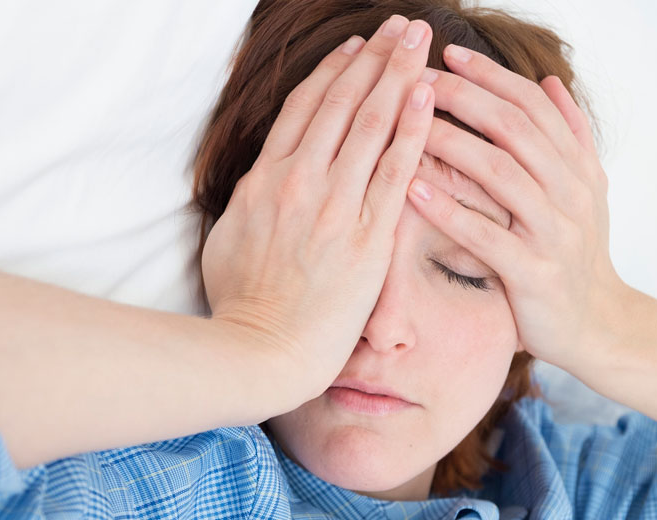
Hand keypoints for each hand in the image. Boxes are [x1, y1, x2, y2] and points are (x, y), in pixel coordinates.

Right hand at [202, 16, 434, 402]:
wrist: (261, 350)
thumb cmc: (240, 304)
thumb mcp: (226, 240)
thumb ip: (248, 201)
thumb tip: (260, 181)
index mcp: (264, 179)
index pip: (304, 108)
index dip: (333, 72)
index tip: (355, 48)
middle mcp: (299, 180)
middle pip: (342, 103)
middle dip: (374, 58)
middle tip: (399, 26)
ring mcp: (335, 205)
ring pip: (371, 124)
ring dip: (398, 76)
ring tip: (420, 42)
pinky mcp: (368, 235)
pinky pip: (395, 170)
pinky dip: (413, 129)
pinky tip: (430, 97)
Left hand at [406, 46, 630, 373]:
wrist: (598, 325)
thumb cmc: (577, 255)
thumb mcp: (584, 190)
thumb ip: (568, 136)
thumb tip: (551, 82)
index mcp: (575, 167)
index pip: (531, 105)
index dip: (490, 77)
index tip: (448, 55)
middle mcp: (569, 192)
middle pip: (513, 129)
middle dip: (464, 99)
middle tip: (419, 79)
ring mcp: (553, 232)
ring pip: (500, 173)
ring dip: (452, 143)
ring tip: (409, 123)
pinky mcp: (533, 272)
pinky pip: (485, 235)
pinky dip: (449, 209)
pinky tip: (412, 188)